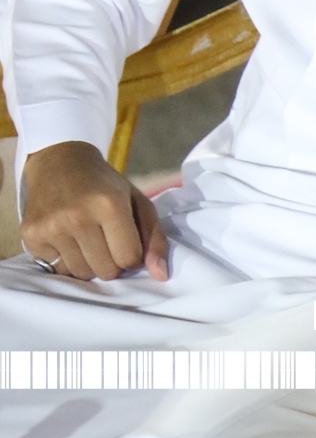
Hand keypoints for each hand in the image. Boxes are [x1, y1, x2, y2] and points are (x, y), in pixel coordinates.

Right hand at [20, 141, 168, 281]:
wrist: (60, 162)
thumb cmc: (104, 185)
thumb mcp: (137, 201)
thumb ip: (154, 237)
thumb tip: (161, 275)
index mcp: (110, 204)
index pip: (129, 259)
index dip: (132, 254)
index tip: (126, 240)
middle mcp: (79, 216)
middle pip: (106, 271)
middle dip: (111, 261)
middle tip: (106, 239)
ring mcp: (52, 227)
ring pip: (81, 275)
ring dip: (89, 263)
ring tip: (87, 238)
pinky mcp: (32, 236)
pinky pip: (58, 270)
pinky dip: (67, 260)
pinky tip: (68, 237)